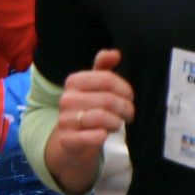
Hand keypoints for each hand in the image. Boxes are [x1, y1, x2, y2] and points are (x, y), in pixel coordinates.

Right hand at [46, 47, 133, 194]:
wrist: (71, 141)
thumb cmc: (88, 110)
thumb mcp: (95, 87)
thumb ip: (104, 68)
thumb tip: (115, 53)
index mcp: (74, 81)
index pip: (107, 79)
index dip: (125, 89)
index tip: (129, 97)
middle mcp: (67, 98)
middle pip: (107, 99)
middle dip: (125, 108)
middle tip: (128, 114)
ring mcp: (65, 120)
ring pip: (101, 117)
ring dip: (116, 122)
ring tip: (117, 124)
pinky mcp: (67, 140)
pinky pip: (92, 136)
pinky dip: (102, 136)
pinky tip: (104, 134)